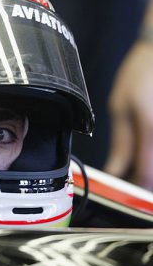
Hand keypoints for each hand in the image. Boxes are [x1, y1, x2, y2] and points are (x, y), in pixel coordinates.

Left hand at [105, 41, 152, 189]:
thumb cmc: (142, 73)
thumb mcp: (120, 106)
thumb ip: (121, 143)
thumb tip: (114, 171)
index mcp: (151, 127)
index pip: (148, 175)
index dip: (136, 190)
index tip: (125, 192)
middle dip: (147, 182)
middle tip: (132, 178)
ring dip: (150, 168)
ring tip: (140, 161)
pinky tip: (147, 149)